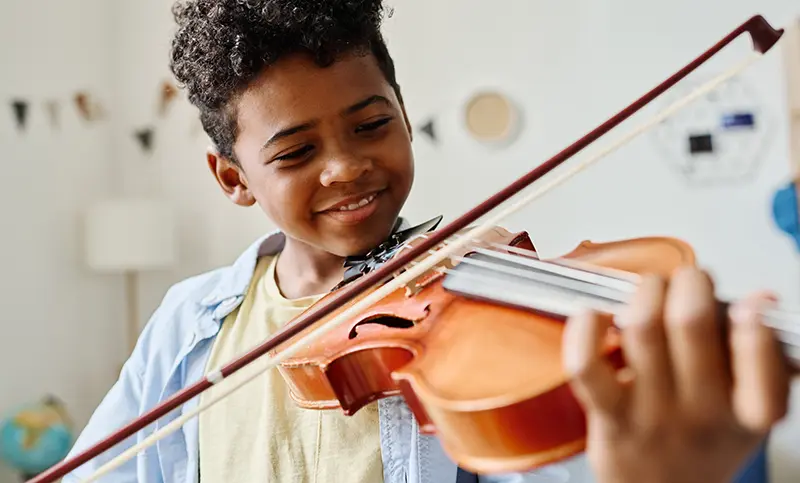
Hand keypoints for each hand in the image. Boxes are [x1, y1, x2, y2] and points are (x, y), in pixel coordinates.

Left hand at [563, 266, 789, 482]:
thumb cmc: (700, 439)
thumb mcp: (747, 407)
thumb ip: (761, 356)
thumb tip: (762, 298)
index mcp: (748, 410)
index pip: (763, 370)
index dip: (754, 329)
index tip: (747, 306)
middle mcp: (702, 412)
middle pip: (691, 322)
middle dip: (687, 282)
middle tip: (685, 284)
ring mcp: (651, 413)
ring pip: (642, 328)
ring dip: (643, 293)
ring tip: (648, 294)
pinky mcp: (608, 415)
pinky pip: (586, 364)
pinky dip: (584, 327)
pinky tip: (594, 316)